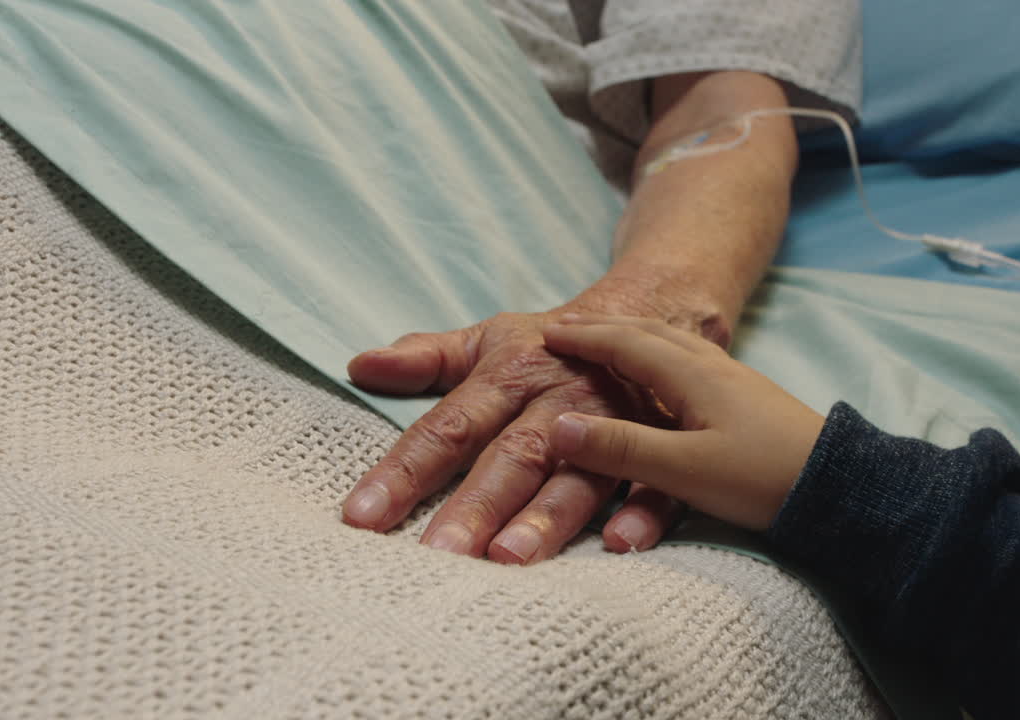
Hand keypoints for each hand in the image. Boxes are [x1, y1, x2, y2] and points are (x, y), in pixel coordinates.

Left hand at [341, 303, 684, 564]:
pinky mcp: (662, 447)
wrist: (653, 315)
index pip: (449, 427)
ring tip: (510, 559)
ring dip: (547, 517)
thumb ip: (426, 358)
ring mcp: (615, 426)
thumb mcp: (490, 340)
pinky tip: (618, 544)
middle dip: (475, 506)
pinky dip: (642, 512)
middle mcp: (561, 402)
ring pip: (580, 474)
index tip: (362, 515)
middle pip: (512, 456)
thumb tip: (357, 365)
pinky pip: (658, 482)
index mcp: (513, 374)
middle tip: (440, 554)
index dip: (405, 470)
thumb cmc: (554, 345)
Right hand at [543, 315, 825, 530]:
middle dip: (603, 329)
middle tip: (567, 327)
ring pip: (671, 343)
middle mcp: (710, 366)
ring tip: (607, 340)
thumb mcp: (685, 470)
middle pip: (648, 333)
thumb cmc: (762, 479)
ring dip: (632, 337)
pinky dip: (659, 354)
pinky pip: (689, 360)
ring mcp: (732, 380)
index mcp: (691, 373)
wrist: (840, 486)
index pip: (625, 343)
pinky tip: (665, 372)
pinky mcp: (746, 400)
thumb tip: (559, 426)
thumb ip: (622, 449)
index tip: (547, 331)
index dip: (584, 338)